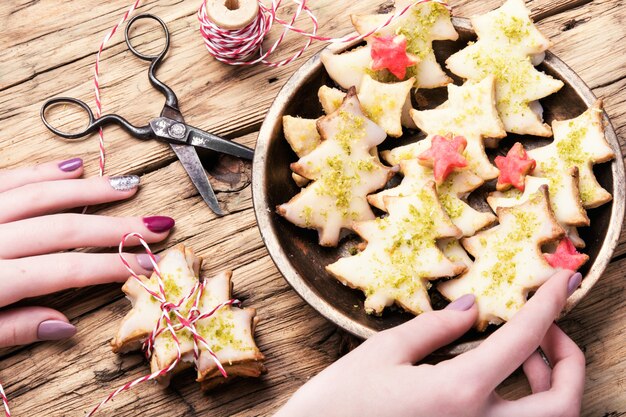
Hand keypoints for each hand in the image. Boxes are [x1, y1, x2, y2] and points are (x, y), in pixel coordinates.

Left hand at [0, 158, 174, 347]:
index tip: (148, 263)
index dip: (111, 266)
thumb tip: (64, 326)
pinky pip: (9, 178)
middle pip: (63, 228)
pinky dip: (42, 171)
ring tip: (127, 187)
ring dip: (90, 190)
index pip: (65, 270)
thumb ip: (12, 330)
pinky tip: (72, 167)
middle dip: (116, 227)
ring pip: (41, 195)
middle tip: (157, 225)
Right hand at [275, 270, 584, 416]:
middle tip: (547, 329)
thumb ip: (436, 328)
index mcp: (459, 393)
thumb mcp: (383, 353)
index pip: (523, 340)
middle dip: (569, 359)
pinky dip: (524, 405)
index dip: (549, 304)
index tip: (564, 279)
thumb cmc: (338, 403)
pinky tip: (495, 381)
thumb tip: (473, 308)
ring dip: (550, 386)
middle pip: (563, 403)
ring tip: (520, 354)